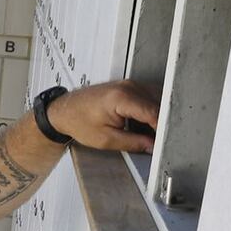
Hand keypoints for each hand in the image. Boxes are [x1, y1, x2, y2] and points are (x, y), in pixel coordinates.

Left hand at [45, 80, 160, 152]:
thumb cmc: (79, 121)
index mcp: (123, 98)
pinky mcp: (130, 87)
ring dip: (158, 116)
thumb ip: (134, 143)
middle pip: (160, 104)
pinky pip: (149, 97)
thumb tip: (153, 146)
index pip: (154, 112)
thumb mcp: (107, 139)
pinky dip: (151, 111)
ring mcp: (130, 84)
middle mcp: (129, 86)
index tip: (166, 142)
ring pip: (158, 99)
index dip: (162, 129)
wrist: (65, 110)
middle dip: (162, 123)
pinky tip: (144, 124)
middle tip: (160, 141)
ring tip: (151, 133)